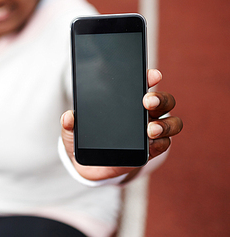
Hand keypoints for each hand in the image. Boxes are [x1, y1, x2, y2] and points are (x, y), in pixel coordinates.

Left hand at [60, 69, 182, 180]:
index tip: (151, 74)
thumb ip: (70, 123)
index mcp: (127, 101)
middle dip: (160, 98)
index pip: (143, 84)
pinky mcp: (151, 150)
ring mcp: (150, 131)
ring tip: (151, 129)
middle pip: (164, 101)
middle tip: (147, 101)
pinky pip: (164, 144)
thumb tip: (68, 116)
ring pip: (171, 123)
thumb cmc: (85, 139)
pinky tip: (153, 143)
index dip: (149, 77)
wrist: (90, 165)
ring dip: (165, 124)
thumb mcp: (73, 130)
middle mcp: (144, 113)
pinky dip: (161, 143)